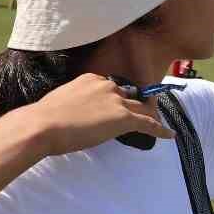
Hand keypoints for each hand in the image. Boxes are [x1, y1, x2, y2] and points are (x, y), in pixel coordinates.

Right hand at [21, 74, 175, 157]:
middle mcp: (108, 86)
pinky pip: (148, 123)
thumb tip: (75, 114)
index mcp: (92, 79)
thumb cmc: (43, 119)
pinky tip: (170, 134)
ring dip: (150, 115)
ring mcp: (117, 101)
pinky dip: (160, 129)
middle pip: (130, 95)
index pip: (112, 87)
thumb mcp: (61, 102)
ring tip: (158, 122)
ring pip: (141, 108)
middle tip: (143, 113)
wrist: (42, 126)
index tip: (118, 106)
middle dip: (137, 104)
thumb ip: (74, 104)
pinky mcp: (123, 118)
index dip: (118, 98)